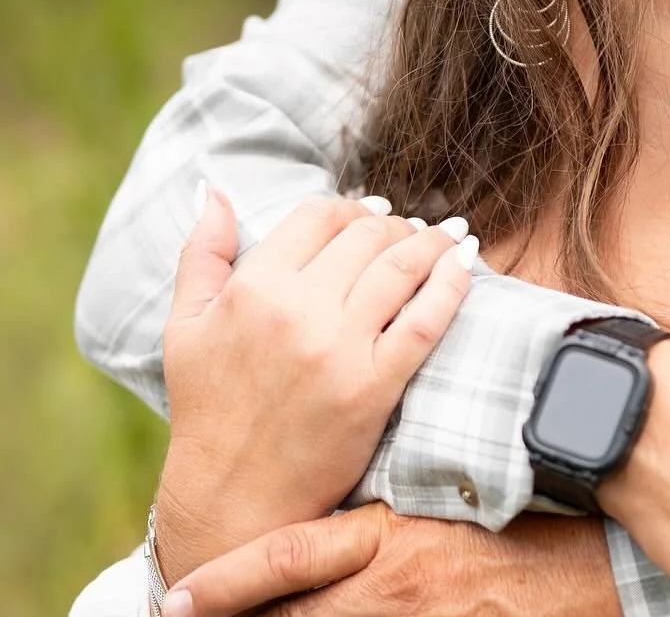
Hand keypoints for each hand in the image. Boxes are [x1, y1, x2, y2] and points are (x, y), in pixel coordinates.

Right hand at [154, 188, 474, 578]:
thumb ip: (202, 253)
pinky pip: (426, 320)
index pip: (319, 216)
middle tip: (411, 229)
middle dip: (395, 223)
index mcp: (253, 289)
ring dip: (432, 242)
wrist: (232, 498)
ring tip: (446, 238)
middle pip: (367, 235)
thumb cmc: (209, 408)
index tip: (370, 212)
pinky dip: (452, 283)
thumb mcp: (185, 326)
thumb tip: (216, 190)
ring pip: (401, 266)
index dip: (351, 207)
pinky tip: (464, 262)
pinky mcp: (373, 387)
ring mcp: (338, 349)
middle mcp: (296, 311)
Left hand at [160, 504, 617, 616]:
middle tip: (190, 613)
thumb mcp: (449, 486)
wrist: (588, 555)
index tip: (178, 597)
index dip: (229, 583)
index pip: (290, 559)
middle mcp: (388, 592)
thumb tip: (346, 478)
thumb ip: (392, 490)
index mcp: (387, 539)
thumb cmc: (521, 501)